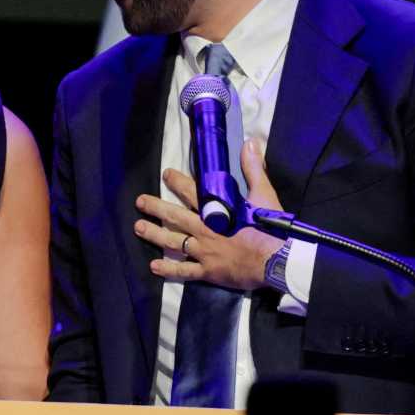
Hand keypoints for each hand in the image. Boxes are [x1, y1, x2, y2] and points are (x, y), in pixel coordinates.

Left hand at [134, 140, 284, 289]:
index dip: (177, 182)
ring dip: (154, 235)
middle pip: (175, 216)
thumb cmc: (269, 228)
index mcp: (216, 210)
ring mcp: (204, 251)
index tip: (165, 174)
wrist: (276, 260)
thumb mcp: (264, 194)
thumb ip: (253, 169)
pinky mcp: (208, 271)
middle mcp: (204, 229)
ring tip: (138, 228)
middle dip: (156, 207)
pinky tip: (154, 267)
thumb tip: (249, 143)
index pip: (192, 191)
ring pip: (174, 242)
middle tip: (140, 201)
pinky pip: (184, 271)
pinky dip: (168, 270)